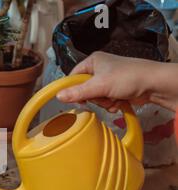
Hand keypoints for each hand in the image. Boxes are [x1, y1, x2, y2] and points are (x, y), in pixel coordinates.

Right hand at [56, 52, 177, 112]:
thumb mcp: (99, 86)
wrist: (154, 84)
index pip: (73, 77)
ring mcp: (108, 79)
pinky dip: (111, 104)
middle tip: (102, 97)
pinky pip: (105, 100)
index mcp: (93, 61)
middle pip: (84, 89)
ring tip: (113, 100)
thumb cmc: (127, 78)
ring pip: (95, 97)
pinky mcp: (117, 88)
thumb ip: (77, 92)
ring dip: (103, 102)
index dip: (72, 89)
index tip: (77, 99)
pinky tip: (118, 103)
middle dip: (94, 98)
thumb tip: (58, 97)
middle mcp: (99, 68)